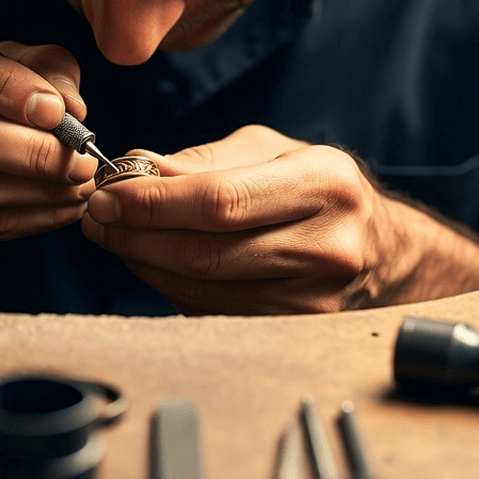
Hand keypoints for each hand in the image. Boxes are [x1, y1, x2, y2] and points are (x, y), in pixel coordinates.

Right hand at [0, 23, 96, 269]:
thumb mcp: (7, 65)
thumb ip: (44, 69)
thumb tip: (71, 107)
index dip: (3, 85)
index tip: (56, 110)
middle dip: (32, 149)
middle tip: (83, 158)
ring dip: (38, 190)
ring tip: (81, 183)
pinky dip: (29, 218)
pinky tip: (61, 206)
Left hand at [80, 125, 409, 313]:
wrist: (381, 247)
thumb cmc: (318, 188)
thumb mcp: (271, 150)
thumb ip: (202, 160)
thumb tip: (133, 169)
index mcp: (324, 185)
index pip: (220, 201)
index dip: (153, 202)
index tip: (107, 194)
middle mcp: (326, 245)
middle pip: (204, 253)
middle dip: (135, 236)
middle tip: (97, 217)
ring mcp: (312, 298)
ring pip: (199, 289)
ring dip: (143, 262)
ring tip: (117, 234)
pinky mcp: (293, 328)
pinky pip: (210, 310)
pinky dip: (169, 285)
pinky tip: (155, 259)